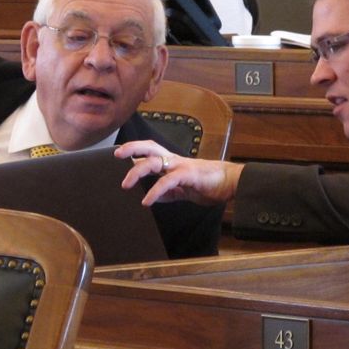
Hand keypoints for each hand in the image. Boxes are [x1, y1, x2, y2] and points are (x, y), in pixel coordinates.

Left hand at [115, 140, 243, 206]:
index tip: (119, 155)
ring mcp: (182, 166)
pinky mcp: (189, 175)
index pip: (151, 151)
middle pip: (150, 147)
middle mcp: (175, 160)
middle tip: (116, 154)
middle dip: (132, 148)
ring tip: (125, 184)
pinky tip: (147, 201)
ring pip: (155, 161)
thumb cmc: (209, 184)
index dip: (135, 151)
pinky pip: (168, 181)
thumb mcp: (183, 191)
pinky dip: (155, 191)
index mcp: (173, 162)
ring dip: (138, 171)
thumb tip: (152, 198)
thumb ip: (168, 192)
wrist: (231, 182)